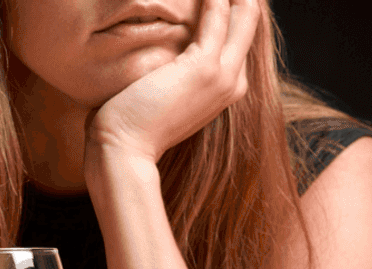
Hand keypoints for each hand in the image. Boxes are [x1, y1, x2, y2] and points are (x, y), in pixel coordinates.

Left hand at [85, 0, 260, 167]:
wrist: (124, 150)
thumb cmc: (130, 127)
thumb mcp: (158, 95)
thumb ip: (168, 74)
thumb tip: (155, 59)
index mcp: (223, 91)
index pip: (236, 39)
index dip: (228, 10)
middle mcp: (231, 84)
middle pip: (246, 24)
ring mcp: (223, 76)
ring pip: (243, 16)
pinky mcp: (205, 67)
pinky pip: (219, 17)